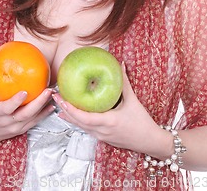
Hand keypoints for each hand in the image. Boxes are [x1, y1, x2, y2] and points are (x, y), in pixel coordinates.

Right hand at [0, 86, 55, 150]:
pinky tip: (51, 105)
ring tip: (52, 94)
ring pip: (31, 119)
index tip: (24, 92)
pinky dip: (44, 114)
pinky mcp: (20, 130)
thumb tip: (3, 60)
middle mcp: (6, 122)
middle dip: (38, 103)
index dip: (15, 101)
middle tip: (48, 90)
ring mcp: (14, 128)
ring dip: (43, 107)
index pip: (6, 108)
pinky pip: (34, 123)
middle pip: (24, 115)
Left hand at [53, 64, 167, 156]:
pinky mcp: (102, 138)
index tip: (61, 98)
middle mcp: (102, 131)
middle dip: (64, 109)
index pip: (83, 117)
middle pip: (77, 122)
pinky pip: (86, 129)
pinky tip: (71, 113)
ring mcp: (101, 136)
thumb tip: (120, 64)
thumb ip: (124, 83)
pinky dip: (77, 120)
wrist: (151, 142)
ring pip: (80, 126)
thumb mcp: (132, 101)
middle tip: (55, 96)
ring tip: (59, 103)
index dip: (70, 108)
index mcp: (108, 122)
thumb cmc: (142, 122)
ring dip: (69, 115)